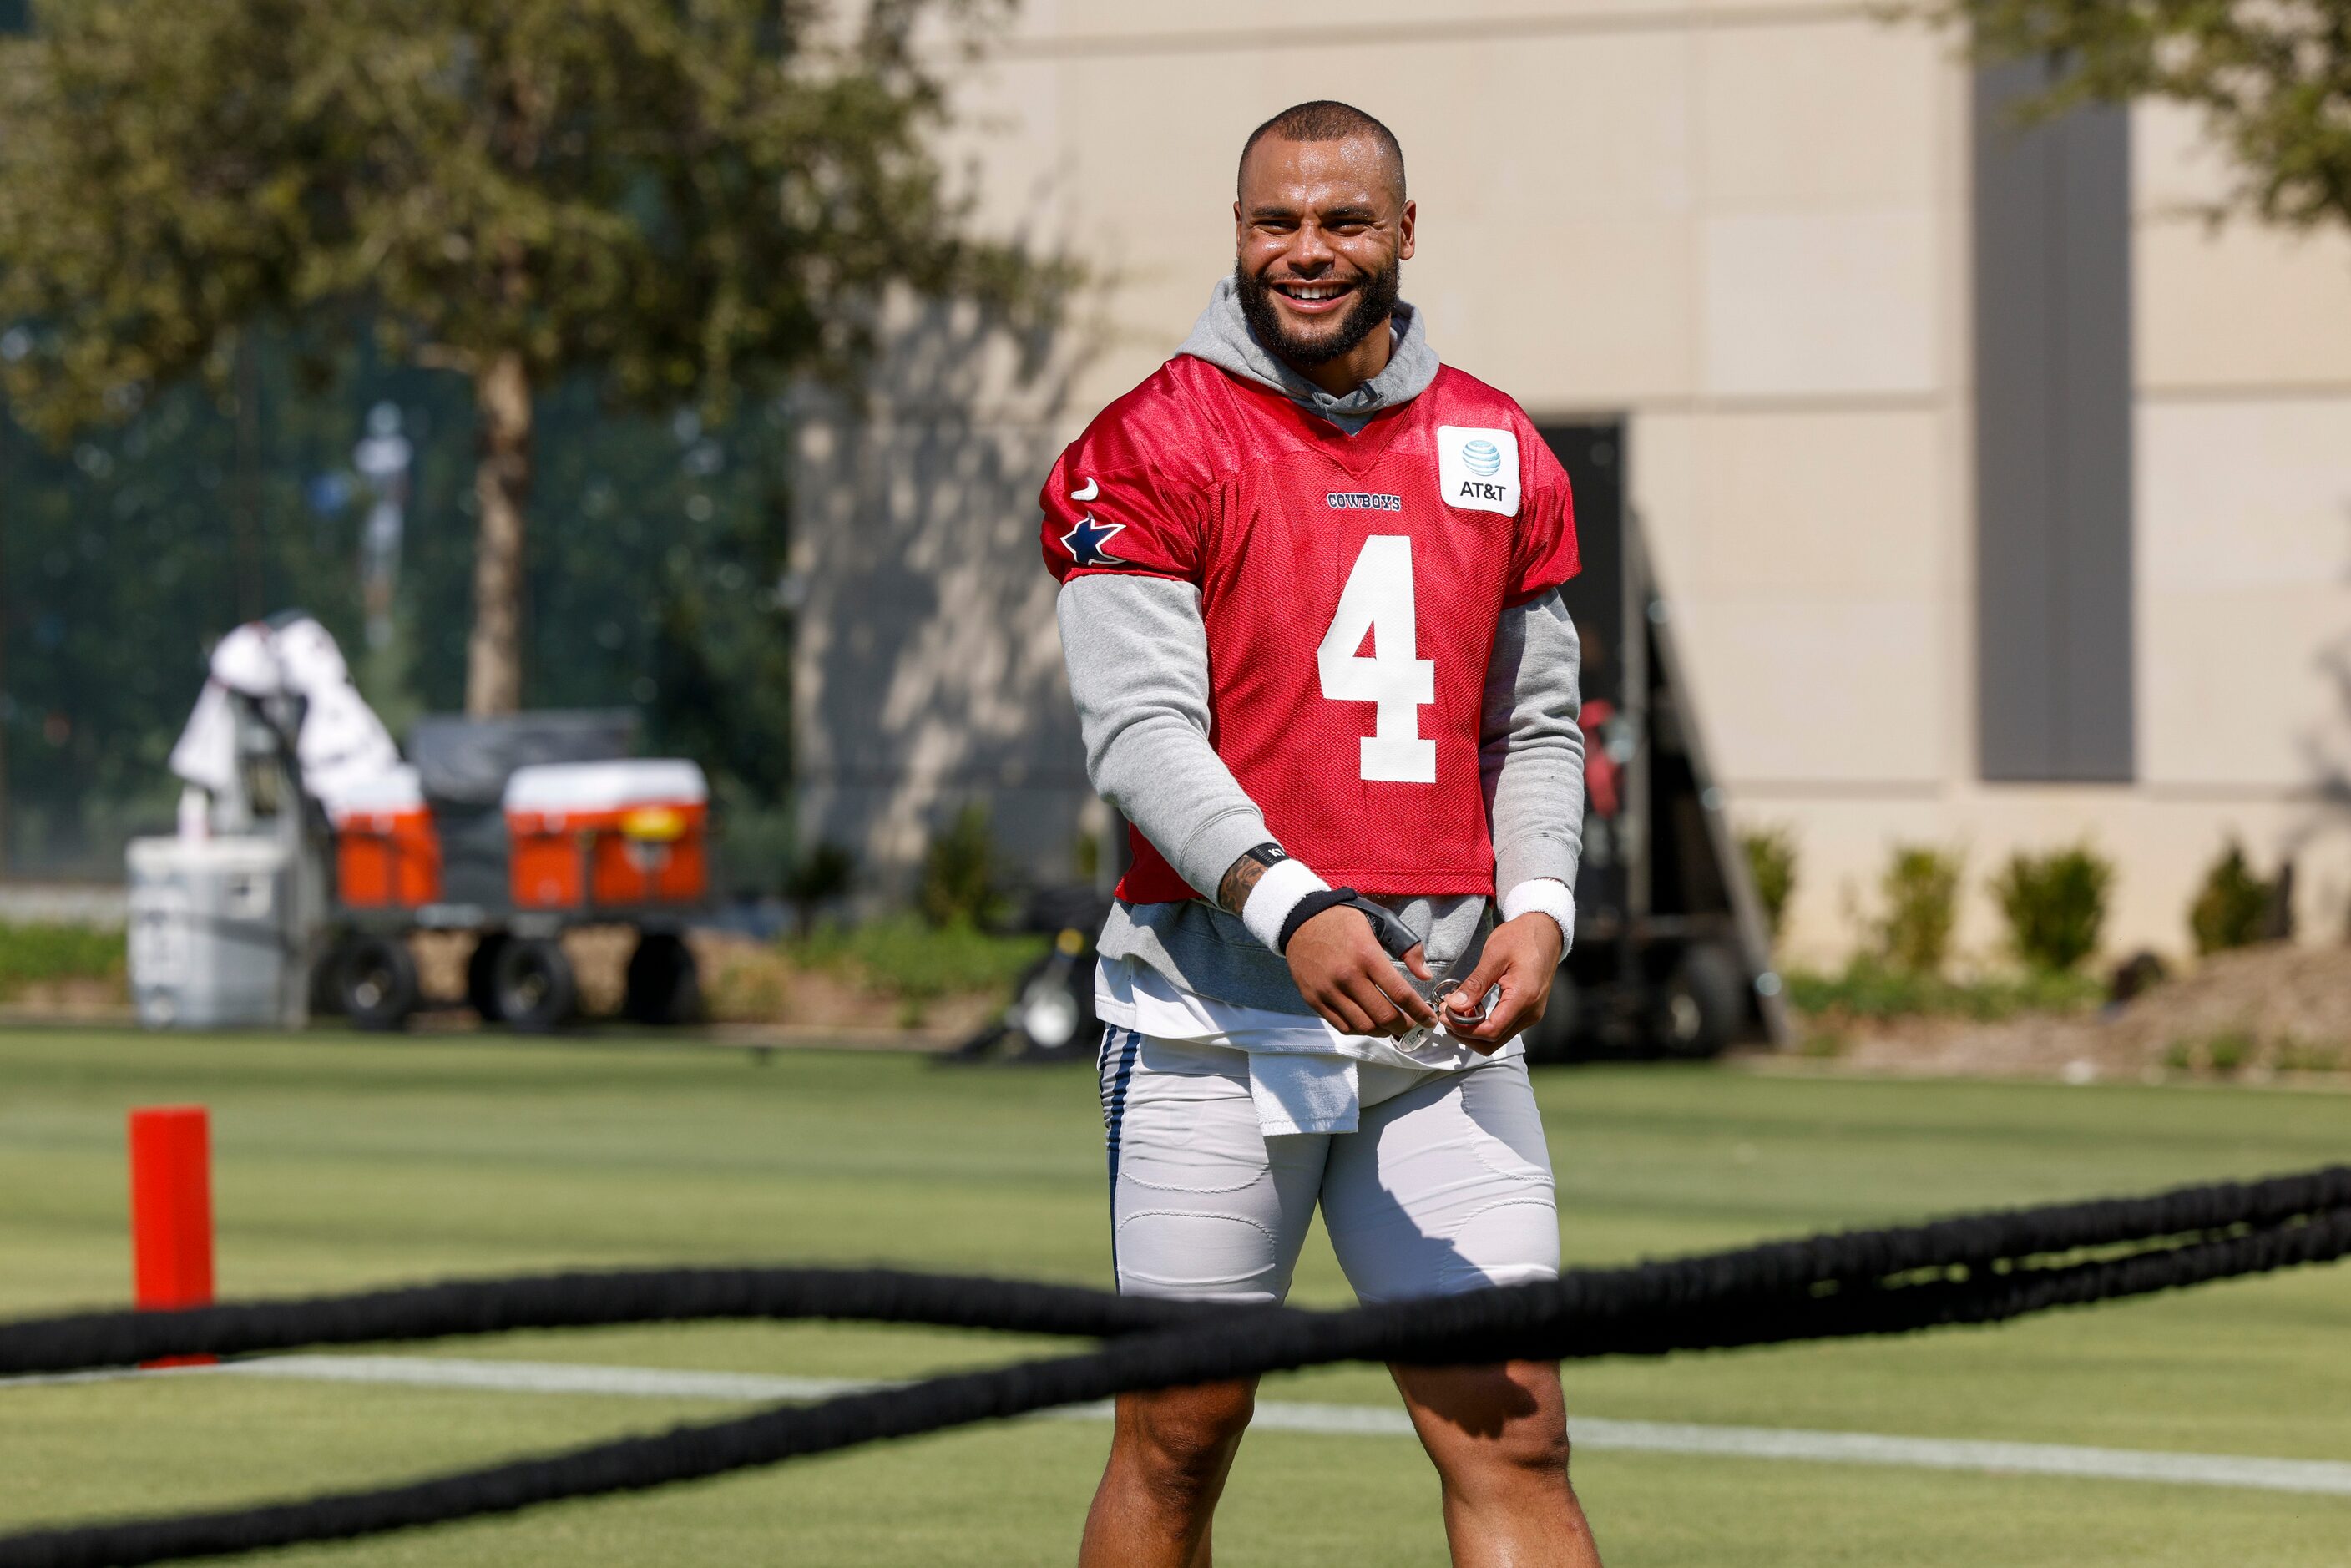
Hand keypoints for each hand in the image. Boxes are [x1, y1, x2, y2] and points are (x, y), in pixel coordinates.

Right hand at [1285, 906, 1438, 1039]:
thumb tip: (1425, 975)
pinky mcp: (1313, 999)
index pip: (1400, 994)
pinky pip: (1342, 1026)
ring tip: (1392, 1026)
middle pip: (1384, 1016)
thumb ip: (1407, 947)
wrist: (1301, 920)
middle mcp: (1347, 977)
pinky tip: (1370, 1023)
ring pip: (1364, 1027)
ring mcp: (1328, 991)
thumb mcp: (1382, 921)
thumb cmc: (1345, 921)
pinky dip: (1361, 1030)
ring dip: (1384, 1032)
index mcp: (1367, 955)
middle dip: (1405, 1026)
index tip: (1429, 1019)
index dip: (1420, 1012)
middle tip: (1413, 1025)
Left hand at [1438, 913, 1563, 1053]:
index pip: (1491, 1031)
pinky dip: (1483, 1024)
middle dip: (1465, 1034)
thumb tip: (1455, 1006)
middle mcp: (1530, 1013)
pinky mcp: (1527, 1011)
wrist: (1545, 932)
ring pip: (1497, 1038)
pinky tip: (1470, 1008)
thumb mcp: (1494, 955)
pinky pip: (1503, 1027)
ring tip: (1455, 1010)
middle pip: (1493, 1042)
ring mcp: (1530, 1014)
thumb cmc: (1522, 938)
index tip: (1445, 1015)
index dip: (1463, 1029)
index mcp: (1524, 998)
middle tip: (1446, 1015)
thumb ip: (1475, 984)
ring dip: (1473, 1030)